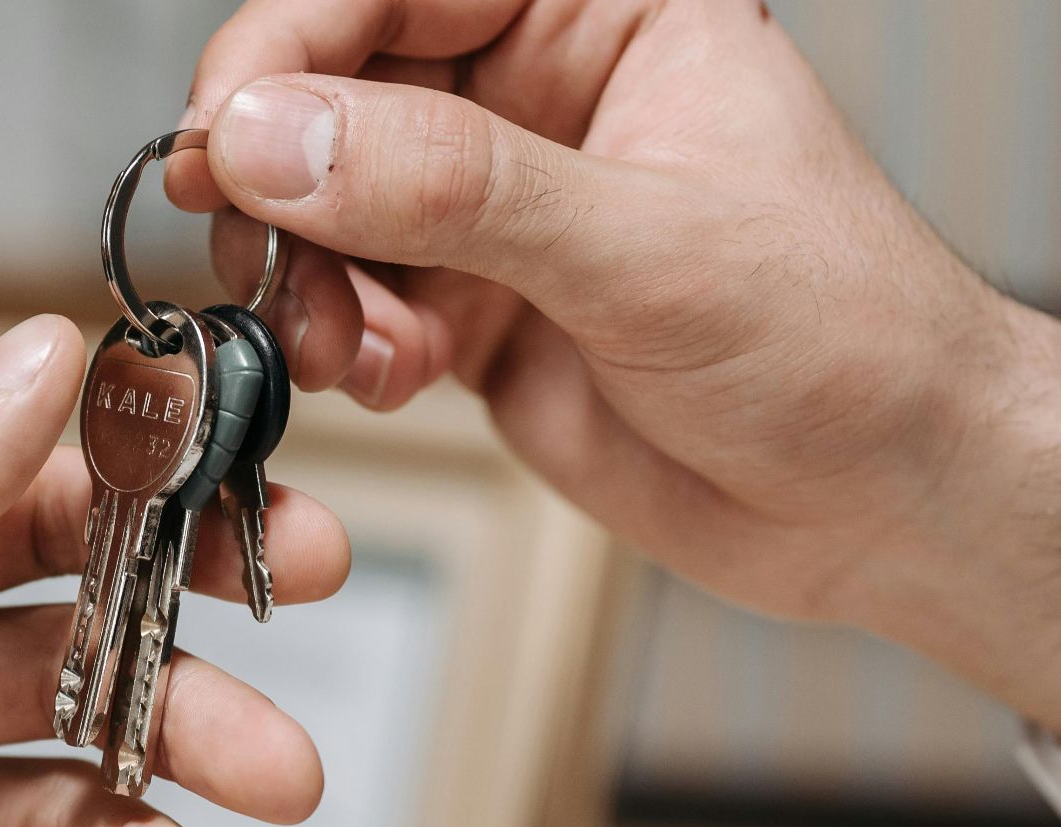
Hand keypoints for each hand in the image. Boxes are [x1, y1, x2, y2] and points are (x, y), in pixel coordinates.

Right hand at [168, 0, 1060, 718]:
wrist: (876, 502)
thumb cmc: (842, 339)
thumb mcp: (645, 247)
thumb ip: (453, 186)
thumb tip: (279, 135)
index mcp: (598, 15)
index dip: (289, 44)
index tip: (226, 130)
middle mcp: (531, 97)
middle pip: (332, 91)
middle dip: (282, 178)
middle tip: (261, 249)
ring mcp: (493, 208)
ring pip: (322, 204)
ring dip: (305, 279)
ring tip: (342, 342)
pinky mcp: (468, 305)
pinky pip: (351, 302)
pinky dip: (343, 344)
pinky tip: (392, 375)